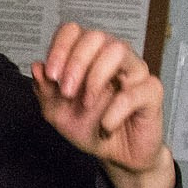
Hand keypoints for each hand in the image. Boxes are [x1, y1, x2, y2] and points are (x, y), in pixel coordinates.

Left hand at [31, 24, 175, 187]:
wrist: (115, 156)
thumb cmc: (90, 128)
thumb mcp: (57, 113)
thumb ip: (45, 90)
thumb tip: (36, 67)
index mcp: (88, 57)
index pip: (73, 31)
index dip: (60, 48)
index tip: (51, 75)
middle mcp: (112, 58)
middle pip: (96, 36)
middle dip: (76, 63)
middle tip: (67, 92)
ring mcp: (134, 72)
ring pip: (119, 50)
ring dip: (96, 77)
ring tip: (87, 104)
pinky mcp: (151, 92)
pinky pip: (135, 91)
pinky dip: (114, 111)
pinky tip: (106, 126)